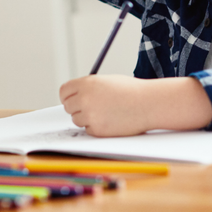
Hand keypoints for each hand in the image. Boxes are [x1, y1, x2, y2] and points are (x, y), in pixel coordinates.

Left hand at [59, 76, 211, 135]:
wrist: (148, 103)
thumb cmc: (130, 91)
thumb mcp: (105, 81)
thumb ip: (87, 88)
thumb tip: (72, 97)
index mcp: (86, 83)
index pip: (63, 91)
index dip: (68, 96)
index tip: (72, 100)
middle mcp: (84, 98)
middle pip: (68, 107)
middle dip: (77, 108)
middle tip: (92, 107)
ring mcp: (90, 115)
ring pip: (77, 120)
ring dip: (87, 118)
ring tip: (106, 112)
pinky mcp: (97, 130)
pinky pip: (88, 130)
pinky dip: (96, 128)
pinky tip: (111, 120)